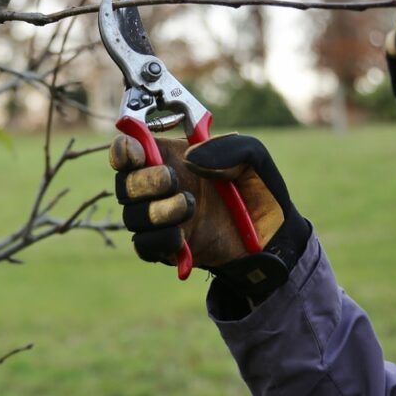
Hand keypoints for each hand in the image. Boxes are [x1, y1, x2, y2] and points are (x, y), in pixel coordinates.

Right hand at [109, 133, 309, 299]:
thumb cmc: (259, 190)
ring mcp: (159, 218)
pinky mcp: (165, 247)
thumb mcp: (254, 158)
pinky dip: (160, 240)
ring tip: (189, 206)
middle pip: (125, 183)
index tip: (137, 154)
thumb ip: (228, 148)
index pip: (128, 149)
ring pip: (133, 216)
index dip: (124, 150)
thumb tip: (190, 159)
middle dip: (144, 181)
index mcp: (170, 156)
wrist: (272, 238)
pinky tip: (183, 238)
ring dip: (157, 211)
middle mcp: (157, 186)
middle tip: (172, 180)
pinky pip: (144, 245)